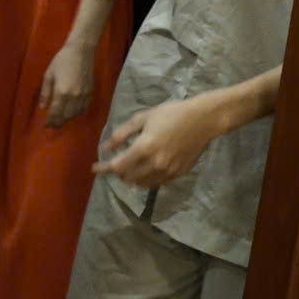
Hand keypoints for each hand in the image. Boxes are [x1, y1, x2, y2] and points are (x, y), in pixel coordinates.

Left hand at [37, 42, 97, 129]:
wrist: (81, 52)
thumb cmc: (61, 61)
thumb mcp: (48, 75)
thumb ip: (45, 93)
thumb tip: (43, 107)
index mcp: (62, 92)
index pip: (55, 112)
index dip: (50, 121)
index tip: (46, 126)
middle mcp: (74, 97)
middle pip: (66, 115)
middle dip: (58, 122)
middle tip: (52, 126)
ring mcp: (84, 95)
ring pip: (76, 113)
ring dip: (67, 119)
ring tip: (61, 120)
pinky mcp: (90, 92)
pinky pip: (84, 108)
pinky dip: (77, 113)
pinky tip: (72, 112)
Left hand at [96, 91, 229, 186]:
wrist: (203, 120)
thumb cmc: (171, 114)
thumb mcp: (142, 118)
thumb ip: (121, 134)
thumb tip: (106, 149)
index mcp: (144, 148)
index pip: (117, 166)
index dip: (103, 168)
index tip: (94, 168)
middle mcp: (155, 164)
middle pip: (128, 178)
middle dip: (116, 173)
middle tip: (112, 165)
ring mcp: (168, 171)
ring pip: (142, 184)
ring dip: (130, 178)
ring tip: (127, 168)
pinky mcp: (179, 173)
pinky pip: (157, 183)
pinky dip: (146, 179)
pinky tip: (143, 171)